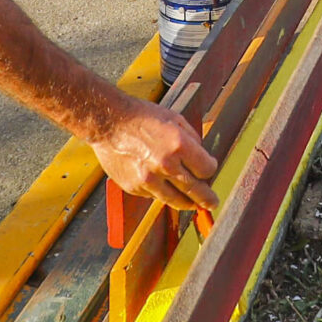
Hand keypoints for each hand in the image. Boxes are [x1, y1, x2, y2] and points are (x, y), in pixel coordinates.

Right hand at [90, 95, 218, 216]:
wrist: (108, 123)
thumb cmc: (141, 117)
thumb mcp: (174, 119)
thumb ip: (191, 139)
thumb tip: (201, 157)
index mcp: (179, 145)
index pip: (206, 169)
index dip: (210, 169)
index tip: (209, 170)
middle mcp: (165, 165)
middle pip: (195, 190)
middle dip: (207, 198)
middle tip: (212, 203)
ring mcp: (149, 179)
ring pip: (175, 200)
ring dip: (187, 203)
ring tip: (193, 205)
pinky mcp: (135, 187)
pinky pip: (154, 196)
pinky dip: (161, 193)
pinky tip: (163, 187)